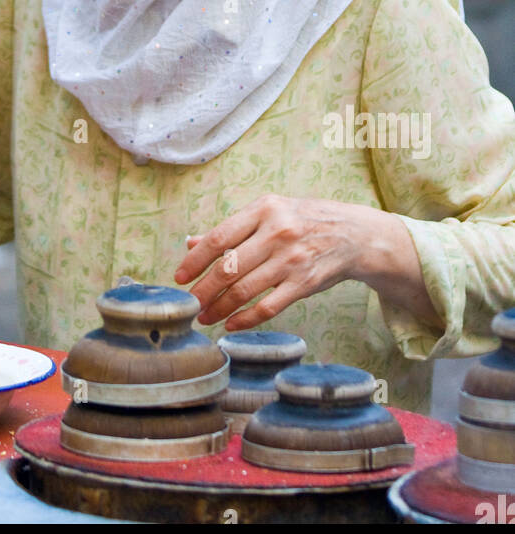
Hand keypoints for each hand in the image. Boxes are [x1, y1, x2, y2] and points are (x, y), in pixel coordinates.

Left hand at [174, 193, 432, 329]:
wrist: (352, 234)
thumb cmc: (302, 220)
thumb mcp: (269, 213)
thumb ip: (232, 229)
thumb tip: (191, 243)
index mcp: (264, 209)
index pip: (219, 237)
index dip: (196, 260)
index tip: (179, 277)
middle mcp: (277, 232)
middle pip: (228, 267)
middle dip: (203, 290)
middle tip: (189, 304)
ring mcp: (291, 259)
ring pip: (245, 290)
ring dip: (220, 308)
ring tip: (205, 317)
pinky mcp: (303, 283)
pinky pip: (267, 306)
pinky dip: (245, 319)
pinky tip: (231, 324)